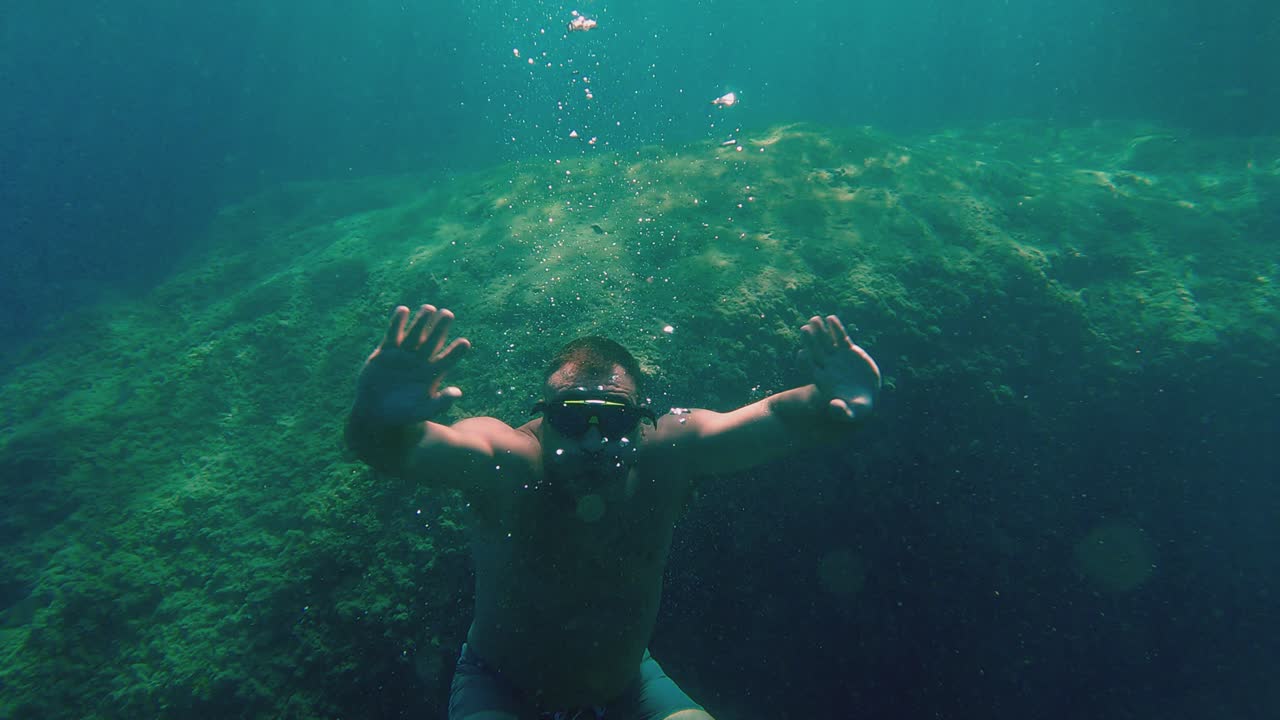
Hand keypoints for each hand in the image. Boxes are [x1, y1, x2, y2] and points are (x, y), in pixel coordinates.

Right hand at [353, 305, 470, 426]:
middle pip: (433, 340)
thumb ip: (440, 403)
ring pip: (415, 334)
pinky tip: (403, 310)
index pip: (447, 359)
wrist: (376, 413)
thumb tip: (458, 393)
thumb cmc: (403, 414)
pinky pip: (393, 334)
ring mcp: (404, 354)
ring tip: (429, 308)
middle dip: (440, 328)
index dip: (456, 351)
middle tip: (448, 314)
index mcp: (433, 373)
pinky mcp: (386, 352)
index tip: (464, 343)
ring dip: (421, 321)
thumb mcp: (423, 411)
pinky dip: (397, 323)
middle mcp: (421, 360)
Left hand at [798, 315, 880, 421]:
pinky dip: (836, 329)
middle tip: (804, 328)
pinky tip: (831, 319)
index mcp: (823, 379)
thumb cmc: (856, 408)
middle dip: (809, 341)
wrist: (867, 396)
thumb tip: (833, 406)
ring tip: (815, 319)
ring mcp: (837, 357)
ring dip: (820, 331)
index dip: (805, 359)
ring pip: (826, 342)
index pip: (810, 367)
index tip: (802, 351)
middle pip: (815, 351)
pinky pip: (841, 338)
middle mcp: (827, 366)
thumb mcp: (851, 413)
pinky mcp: (849, 350)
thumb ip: (842, 412)